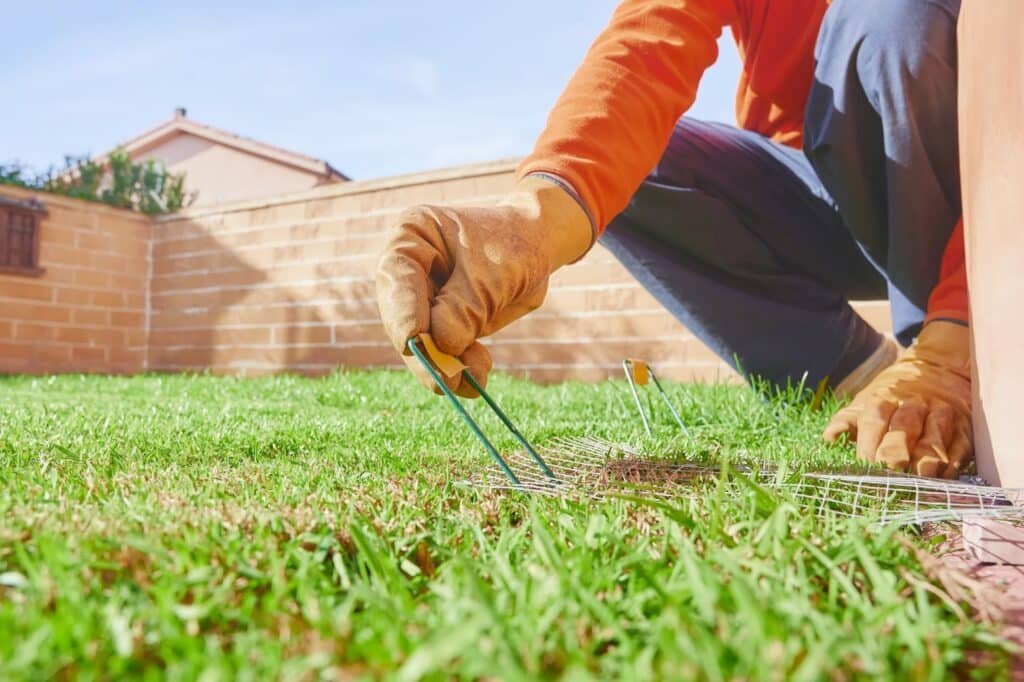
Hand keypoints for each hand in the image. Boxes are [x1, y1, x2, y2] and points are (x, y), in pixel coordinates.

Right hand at [375, 176, 592, 396]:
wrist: (539, 246)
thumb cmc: (514, 246)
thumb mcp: (492, 273)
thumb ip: (465, 307)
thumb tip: (443, 346)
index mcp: (410, 238)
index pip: (396, 276)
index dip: (402, 311)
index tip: (412, 340)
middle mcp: (409, 271)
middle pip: (404, 318)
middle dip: (425, 352)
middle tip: (442, 381)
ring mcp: (424, 300)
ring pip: (423, 343)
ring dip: (446, 367)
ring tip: (474, 379)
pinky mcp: (442, 324)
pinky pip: (444, 353)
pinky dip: (460, 368)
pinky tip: (478, 378)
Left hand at [823, 321, 971, 477]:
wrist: (940, 369)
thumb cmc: (893, 396)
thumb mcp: (866, 401)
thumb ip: (847, 420)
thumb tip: (828, 439)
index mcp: (884, 398)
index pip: (874, 420)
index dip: (868, 445)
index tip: (862, 469)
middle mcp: (914, 404)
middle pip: (905, 428)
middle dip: (896, 452)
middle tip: (889, 475)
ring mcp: (942, 414)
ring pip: (936, 437)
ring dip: (927, 461)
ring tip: (919, 480)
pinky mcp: (965, 428)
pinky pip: (960, 447)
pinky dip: (952, 465)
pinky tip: (943, 479)